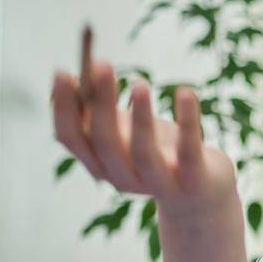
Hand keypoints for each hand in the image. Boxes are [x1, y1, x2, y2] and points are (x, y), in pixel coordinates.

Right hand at [50, 48, 234, 217]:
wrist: (200, 196)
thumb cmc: (156, 153)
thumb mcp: (123, 133)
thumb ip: (97, 111)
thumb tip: (69, 76)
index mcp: (99, 164)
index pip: (71, 138)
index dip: (63, 107)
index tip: (62, 72)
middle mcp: (122, 178)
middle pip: (104, 142)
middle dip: (101, 103)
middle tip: (102, 65)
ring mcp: (157, 182)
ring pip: (143, 152)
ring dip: (140, 116)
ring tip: (140, 83)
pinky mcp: (192, 180)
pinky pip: (189, 150)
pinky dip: (187, 120)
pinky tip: (185, 92)